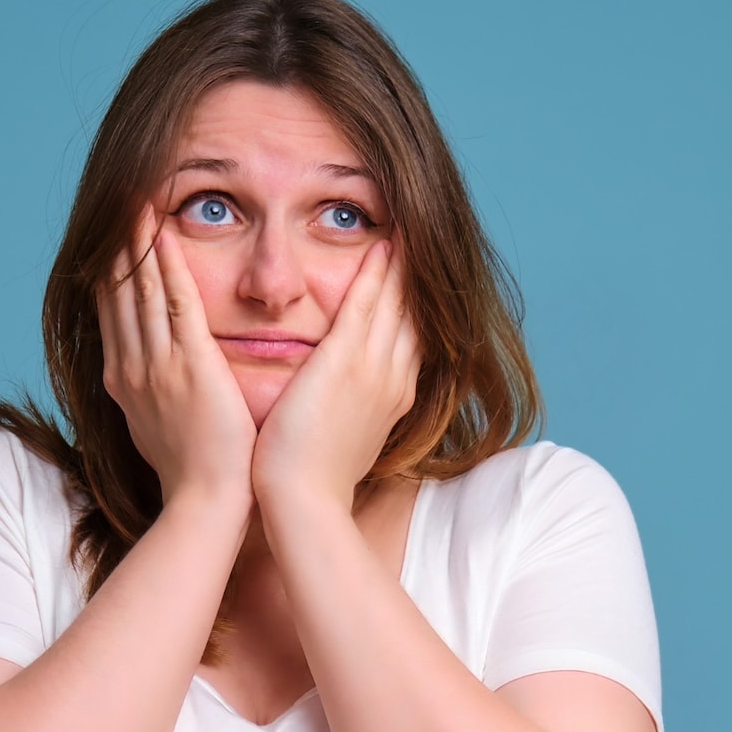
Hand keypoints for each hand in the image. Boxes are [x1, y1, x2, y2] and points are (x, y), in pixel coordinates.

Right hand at [96, 206, 257, 507]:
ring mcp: (158, 364)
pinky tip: (163, 234)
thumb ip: (156, 398)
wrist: (207, 502)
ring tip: (134, 206)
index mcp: (124, 382)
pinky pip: (175, 301)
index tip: (108, 244)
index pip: (111, 316)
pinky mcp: (191, 364)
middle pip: (117, 295)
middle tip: (117, 208)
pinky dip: (166, 265)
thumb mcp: (160, 429)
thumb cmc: (194, 473)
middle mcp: (132, 368)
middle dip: (116, 249)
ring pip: (140, 290)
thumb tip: (156, 385)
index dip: (107, 276)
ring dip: (136, 244)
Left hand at [251, 240, 419, 510]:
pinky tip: (384, 244)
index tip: (423, 275)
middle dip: (421, 277)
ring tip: (411, 228)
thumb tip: (349, 402)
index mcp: (395, 396)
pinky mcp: (344, 363)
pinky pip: (365, 305)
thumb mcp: (345, 438)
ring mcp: (373, 369)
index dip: (420, 304)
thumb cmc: (314, 479)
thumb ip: (353, 410)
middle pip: (416, 314)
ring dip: (404, 264)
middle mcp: (394, 378)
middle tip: (426, 236)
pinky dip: (377, 273)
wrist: (304, 503)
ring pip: (397, 304)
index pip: (415, 337)